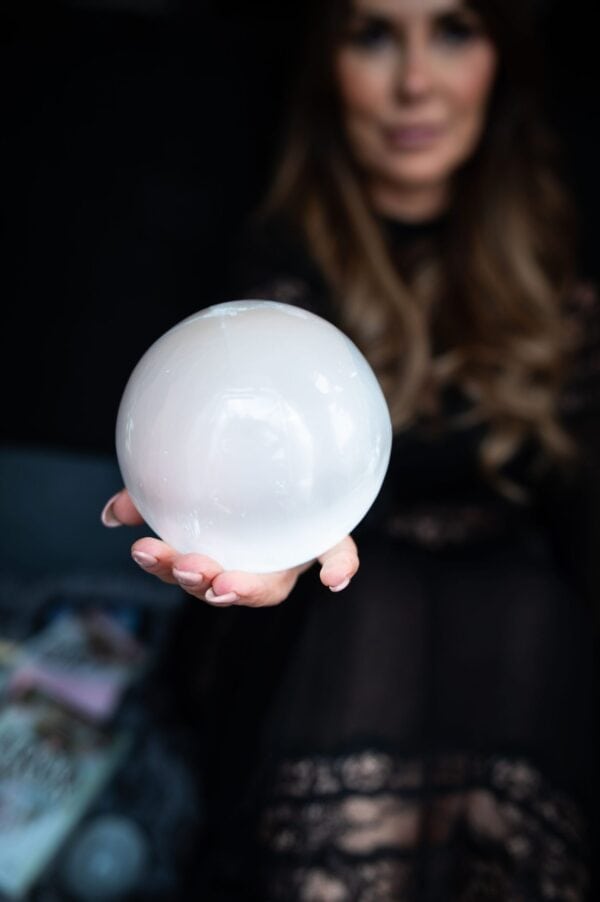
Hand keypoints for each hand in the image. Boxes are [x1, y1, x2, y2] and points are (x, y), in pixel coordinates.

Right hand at [101, 489, 358, 606]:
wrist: (298, 462)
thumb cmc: (241, 486)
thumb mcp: (196, 487)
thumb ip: (155, 500)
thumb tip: (111, 513)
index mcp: (227, 554)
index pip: (193, 571)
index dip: (169, 569)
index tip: (143, 549)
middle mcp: (258, 565)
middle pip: (228, 588)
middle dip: (202, 584)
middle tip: (186, 567)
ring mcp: (291, 558)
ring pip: (270, 587)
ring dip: (247, 590)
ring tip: (226, 584)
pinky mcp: (329, 538)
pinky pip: (338, 554)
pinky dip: (338, 568)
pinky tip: (334, 581)